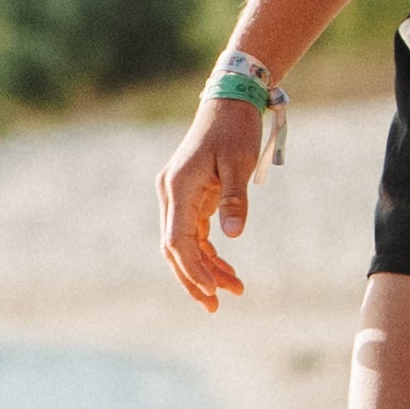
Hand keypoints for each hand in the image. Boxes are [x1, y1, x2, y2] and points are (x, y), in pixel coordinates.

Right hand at [158, 96, 268, 310]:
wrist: (229, 101)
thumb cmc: (235, 128)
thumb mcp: (238, 162)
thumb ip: (235, 200)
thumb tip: (232, 236)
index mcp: (178, 187)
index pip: (178, 240)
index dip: (192, 269)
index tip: (212, 291)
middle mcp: (171, 194)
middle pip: (174, 248)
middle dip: (194, 279)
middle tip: (215, 307)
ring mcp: (178, 196)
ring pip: (184, 244)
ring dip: (205, 268)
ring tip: (233, 289)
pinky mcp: (190, 195)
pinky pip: (194, 232)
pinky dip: (208, 252)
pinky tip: (226, 269)